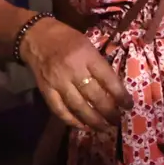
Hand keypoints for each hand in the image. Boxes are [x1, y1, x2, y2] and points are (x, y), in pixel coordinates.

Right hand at [20, 17, 131, 134]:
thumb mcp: (86, 44)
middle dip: (109, 112)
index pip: (108, 79)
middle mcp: (73, 69)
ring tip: (104, 128)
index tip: (129, 106)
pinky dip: (71, 121)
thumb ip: (98, 64)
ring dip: (94, 121)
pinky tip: (82, 126)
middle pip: (95, 96)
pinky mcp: (46, 89)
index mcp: (86, 55)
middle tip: (117, 120)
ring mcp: (58, 81)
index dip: (120, 95)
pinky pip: (59, 110)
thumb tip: (114, 88)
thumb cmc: (65, 38)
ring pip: (79, 107)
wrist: (35, 36)